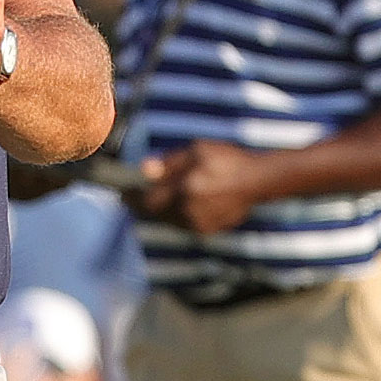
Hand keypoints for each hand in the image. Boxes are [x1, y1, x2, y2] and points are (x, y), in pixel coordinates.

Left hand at [130, 139, 274, 234]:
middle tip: (136, 196)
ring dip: (162, 210)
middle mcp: (190, 210)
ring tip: (164, 196)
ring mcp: (199, 223)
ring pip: (169, 220)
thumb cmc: (227, 160)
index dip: (132, 198)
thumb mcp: (197, 151)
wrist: (258, 180)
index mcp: (185, 189)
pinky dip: (179, 215)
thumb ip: (169, 163)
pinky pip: (184, 224)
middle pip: (156, 213)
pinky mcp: (208, 230)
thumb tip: (143, 170)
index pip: (147, 201)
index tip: (121, 194)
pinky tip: (186, 202)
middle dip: (146, 204)